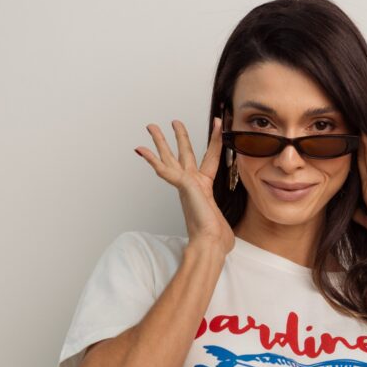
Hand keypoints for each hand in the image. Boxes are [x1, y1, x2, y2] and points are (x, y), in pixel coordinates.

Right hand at [134, 117, 234, 255]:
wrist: (210, 244)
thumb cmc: (216, 239)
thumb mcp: (225, 224)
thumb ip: (222, 225)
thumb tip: (226, 241)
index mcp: (204, 188)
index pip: (211, 158)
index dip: (215, 140)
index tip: (216, 124)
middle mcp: (192, 185)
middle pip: (184, 154)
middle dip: (178, 137)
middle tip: (173, 122)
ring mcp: (186, 185)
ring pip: (170, 158)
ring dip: (160, 141)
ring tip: (152, 126)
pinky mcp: (182, 185)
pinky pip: (165, 169)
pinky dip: (152, 159)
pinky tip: (140, 149)